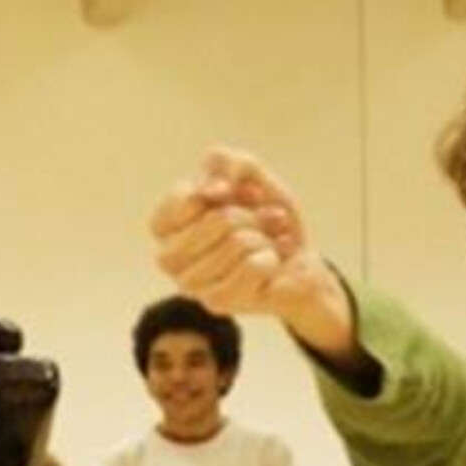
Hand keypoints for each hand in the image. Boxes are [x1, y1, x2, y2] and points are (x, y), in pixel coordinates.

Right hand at [151, 148, 335, 319]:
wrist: (298, 257)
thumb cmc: (265, 215)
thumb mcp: (247, 172)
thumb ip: (224, 163)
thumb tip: (212, 189)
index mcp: (166, 225)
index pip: (185, 198)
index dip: (222, 192)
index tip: (234, 196)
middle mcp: (169, 257)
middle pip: (218, 220)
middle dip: (251, 217)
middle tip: (258, 224)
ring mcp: (190, 283)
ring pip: (238, 243)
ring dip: (263, 238)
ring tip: (264, 244)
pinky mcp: (216, 303)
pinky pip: (254, 266)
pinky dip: (272, 257)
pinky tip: (270, 263)